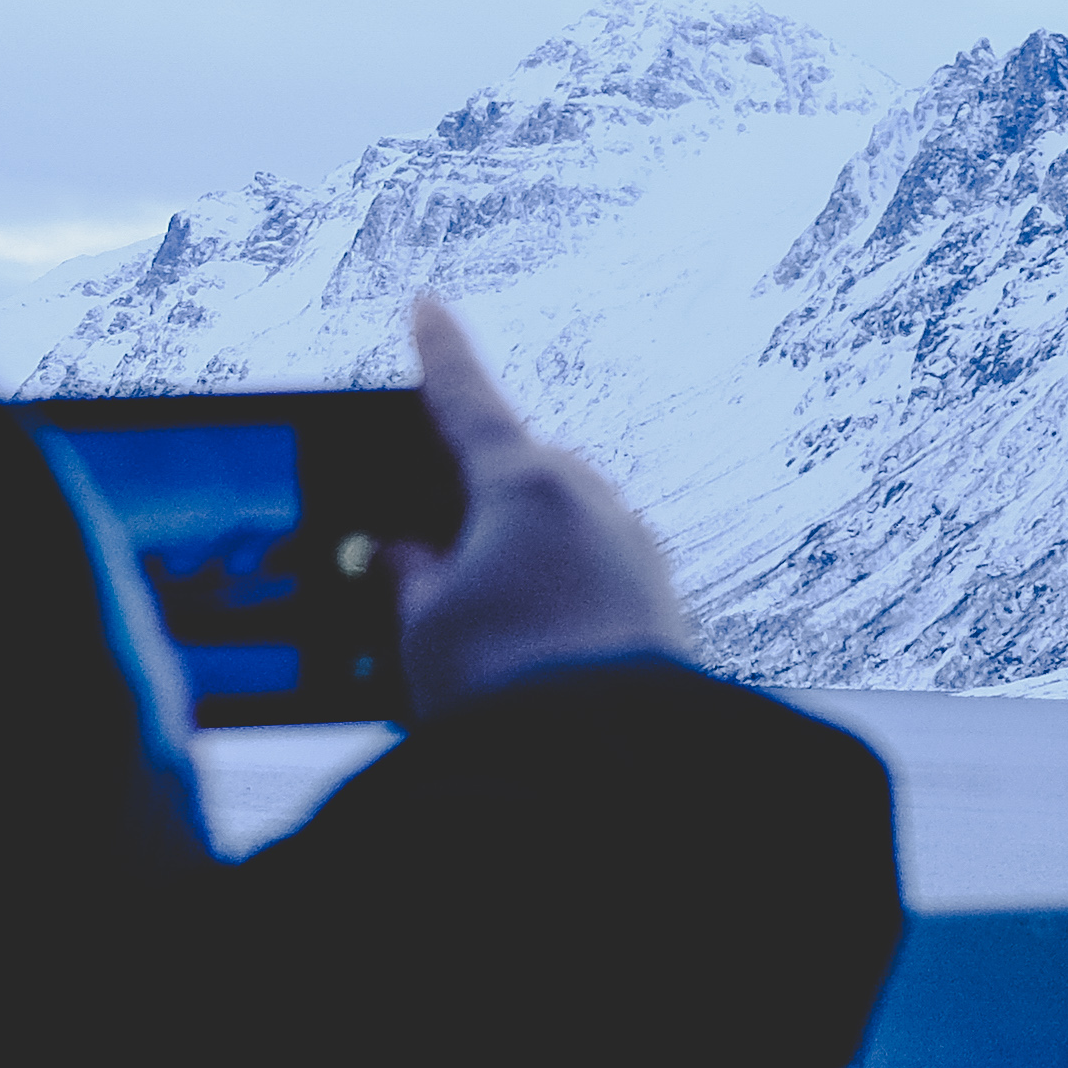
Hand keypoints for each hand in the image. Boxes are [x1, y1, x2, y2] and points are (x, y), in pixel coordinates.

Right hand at [379, 292, 699, 707]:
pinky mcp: (660, 602)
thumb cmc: (506, 684)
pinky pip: (596, 572)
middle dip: (478, 500)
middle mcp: (591, 501)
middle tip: (432, 551)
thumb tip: (406, 554)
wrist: (607, 762)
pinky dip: (560, 591)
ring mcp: (635, 549)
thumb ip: (412, 577)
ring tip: (483, 625)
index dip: (439, 355)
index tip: (427, 305)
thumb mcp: (424, 629)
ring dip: (522, 552)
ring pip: (563, 525)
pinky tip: (535, 644)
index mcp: (524, 484)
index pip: (466, 401)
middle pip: (518, 472)